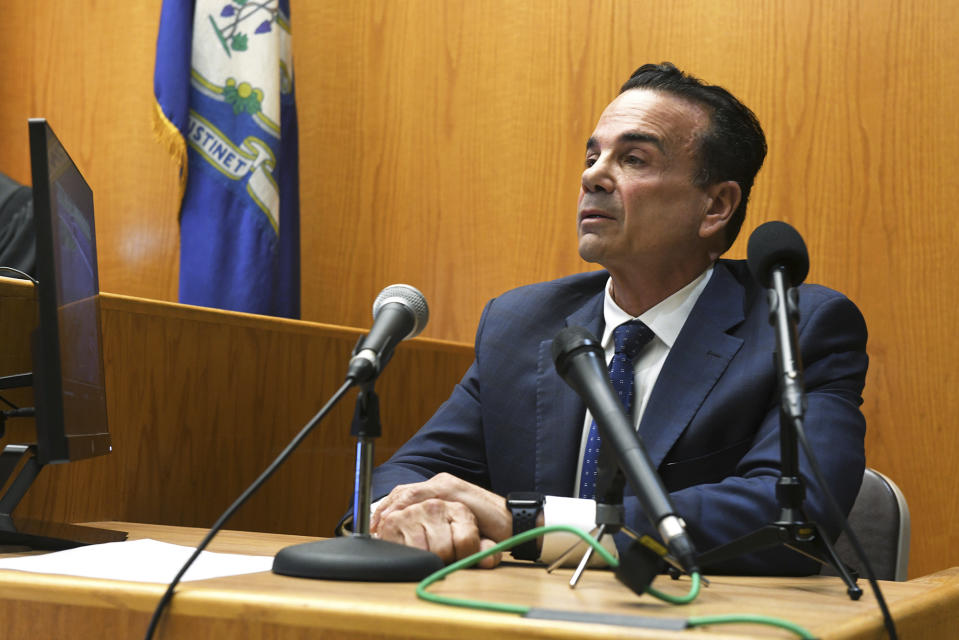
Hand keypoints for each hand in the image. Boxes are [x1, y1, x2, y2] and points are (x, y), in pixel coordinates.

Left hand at [370, 473, 510, 567]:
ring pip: (408, 492)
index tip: (374, 526)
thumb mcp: (454, 530)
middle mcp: (440, 483)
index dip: (387, 510)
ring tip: (379, 525)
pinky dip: (406, 507)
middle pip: (402, 492)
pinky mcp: (453, 490)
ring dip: (391, 509)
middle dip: (383, 509)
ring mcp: (446, 485)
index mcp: (440, 491)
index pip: (405, 497)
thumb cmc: (486, 531)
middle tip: (371, 527)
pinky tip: (396, 518)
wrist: (514, 524)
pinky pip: (422, 495)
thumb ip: (436, 528)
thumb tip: (410, 539)